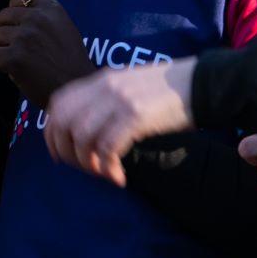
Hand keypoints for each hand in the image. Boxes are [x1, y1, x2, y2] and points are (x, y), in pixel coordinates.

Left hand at [0, 0, 90, 104]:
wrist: (76, 89)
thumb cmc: (69, 59)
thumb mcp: (62, 25)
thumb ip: (42, 3)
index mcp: (50, 8)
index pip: (17, 0)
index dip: (17, 18)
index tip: (29, 34)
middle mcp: (37, 18)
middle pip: (2, 17)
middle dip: (8, 33)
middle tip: (26, 50)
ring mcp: (25, 37)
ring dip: (3, 49)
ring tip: (23, 61)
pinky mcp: (14, 58)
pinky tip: (13, 70)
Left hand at [42, 56, 198, 185]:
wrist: (205, 84)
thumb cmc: (170, 93)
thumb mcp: (131, 88)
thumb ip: (107, 102)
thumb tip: (87, 131)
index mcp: (101, 80)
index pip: (58, 103)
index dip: (51, 132)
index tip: (59, 155)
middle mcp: (105, 86)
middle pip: (63, 122)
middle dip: (65, 151)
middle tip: (82, 169)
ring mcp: (120, 100)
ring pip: (81, 137)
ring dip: (88, 163)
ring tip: (104, 174)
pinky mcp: (136, 115)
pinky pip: (108, 147)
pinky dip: (108, 167)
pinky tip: (118, 177)